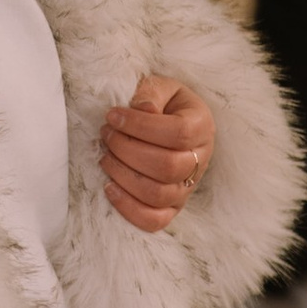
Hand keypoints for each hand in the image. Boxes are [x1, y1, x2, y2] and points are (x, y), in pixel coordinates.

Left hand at [101, 74, 213, 230]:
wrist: (172, 122)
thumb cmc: (163, 103)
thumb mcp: (161, 87)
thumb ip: (152, 92)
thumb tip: (143, 109)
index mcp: (202, 126)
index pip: (178, 133)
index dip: (140, 126)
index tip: (112, 116)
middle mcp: (200, 160)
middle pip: (168, 167)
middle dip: (127, 150)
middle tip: (106, 134)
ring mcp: (188, 188)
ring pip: (158, 194)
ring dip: (123, 175)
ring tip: (105, 156)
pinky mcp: (173, 207)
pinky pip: (154, 221)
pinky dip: (128, 208)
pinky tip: (109, 187)